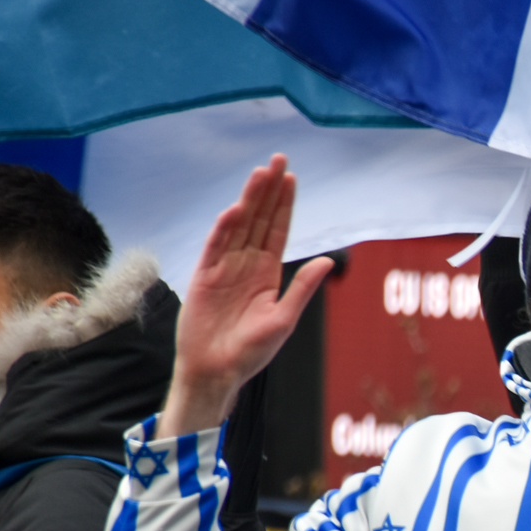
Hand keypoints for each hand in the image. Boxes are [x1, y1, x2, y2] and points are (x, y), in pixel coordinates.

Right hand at [158, 155, 333, 436]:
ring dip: (249, 200)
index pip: (277, 230)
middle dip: (268, 190)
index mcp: (267, 273)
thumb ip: (303, 289)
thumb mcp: (283, 319)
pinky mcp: (204, 279)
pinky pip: (215, 248)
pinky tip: (236, 209)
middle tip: (278, 159)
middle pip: (258, 219)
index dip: (284, 204)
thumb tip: (325, 261)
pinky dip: (224, 229)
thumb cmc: (251, 351)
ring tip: (261, 174)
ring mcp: (224, 269)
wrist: (217, 372)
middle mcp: (246, 265)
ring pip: (238, 227)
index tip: (291, 177)